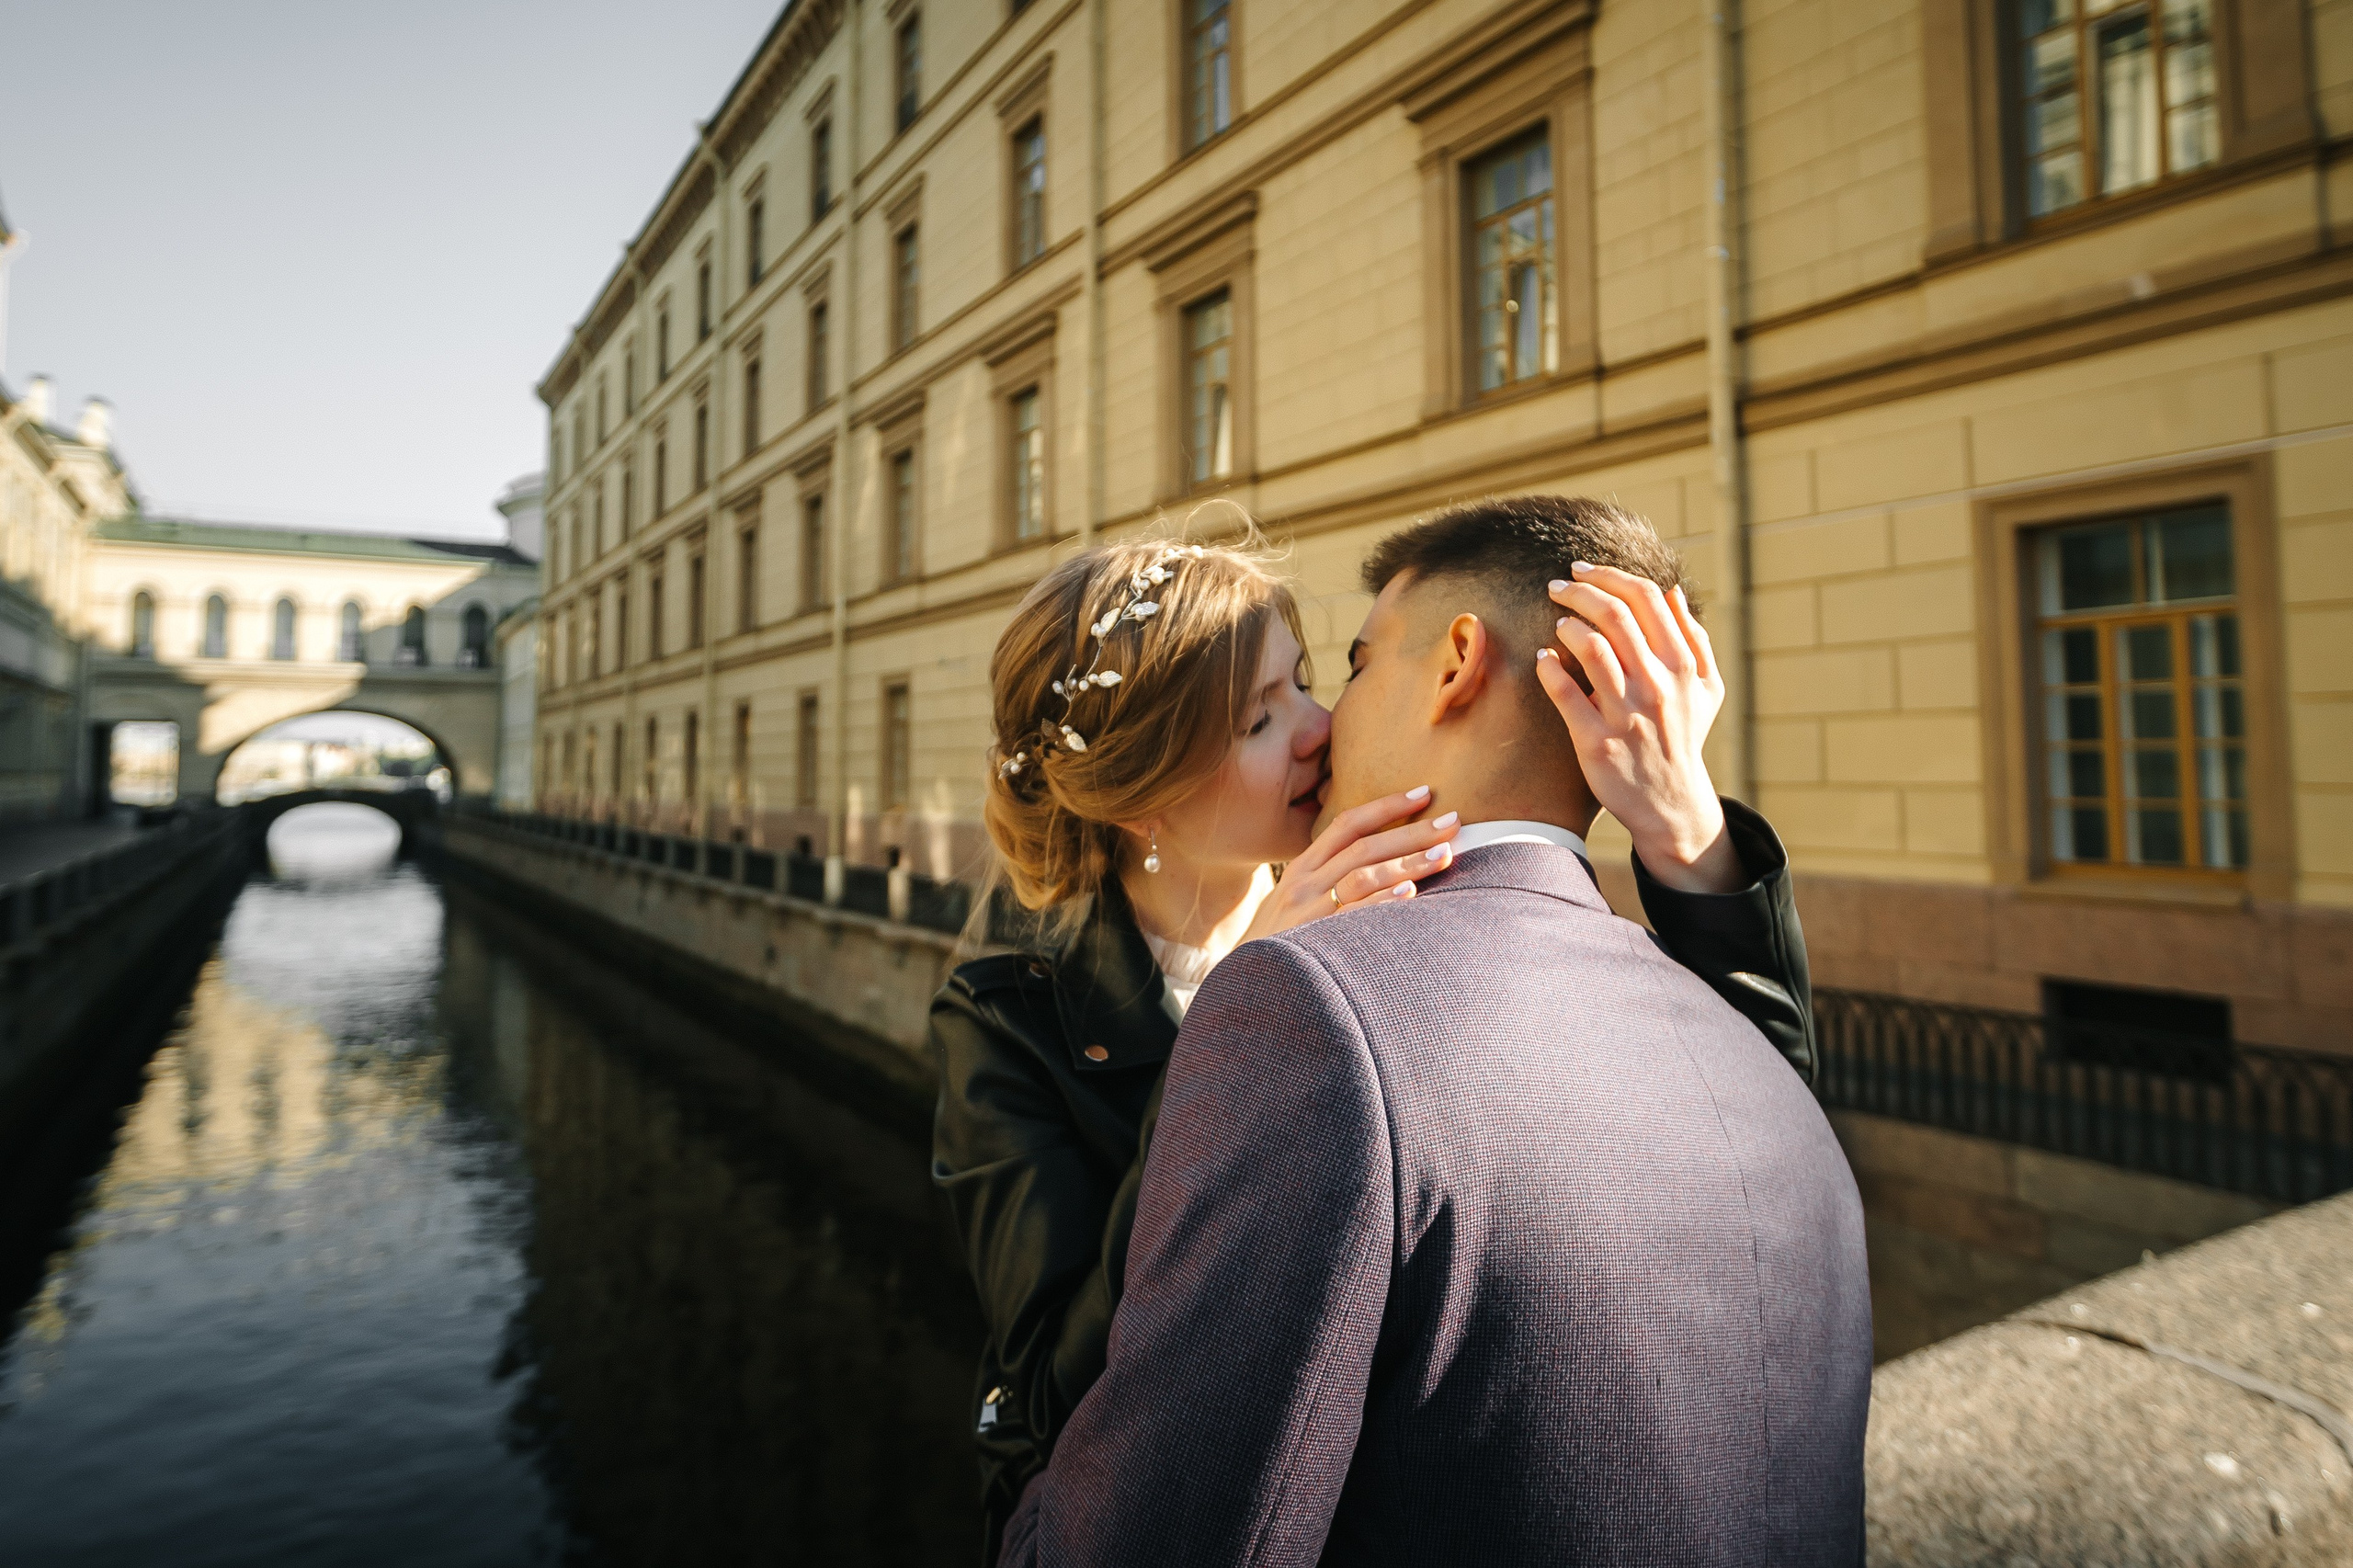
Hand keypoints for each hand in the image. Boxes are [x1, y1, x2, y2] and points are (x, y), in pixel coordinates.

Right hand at [1242, 786, 1461, 941]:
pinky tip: (1410, 894)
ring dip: (1408, 863)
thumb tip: (1379, 864)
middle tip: (1452, 822)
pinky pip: (1352, 917)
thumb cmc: (1275, 945)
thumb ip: (1325, 880)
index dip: (1387, 806)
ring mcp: (1309, 912)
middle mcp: (1305, 884)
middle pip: (1364, 846)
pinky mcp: (1314, 941)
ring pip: (1362, 876)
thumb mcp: (1291, 903)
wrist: (1244, 986)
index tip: (1424, 793)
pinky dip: (1382, 903)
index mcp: (1303, 869)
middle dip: (1412, 831)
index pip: (1347, 824)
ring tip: (1445, 855)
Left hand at [1535, 562, 1741, 893]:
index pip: (1645, 599)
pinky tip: (1543, 658)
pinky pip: (1565, 695)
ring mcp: (1626, 714)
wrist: (1670, 801)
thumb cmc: (1684, 735)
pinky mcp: (1596, 741)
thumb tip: (1672, 593)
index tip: (1583, 570)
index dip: (1609, 575)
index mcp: (1681, 665)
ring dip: (1568, 626)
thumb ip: (1693, 637)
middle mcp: (1656, 685)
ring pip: (1591, 649)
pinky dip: (1549, 668)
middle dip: (1579, 591)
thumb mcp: (1705, 687)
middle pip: (1614, 616)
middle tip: (1558, 586)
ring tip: (1559, 623)